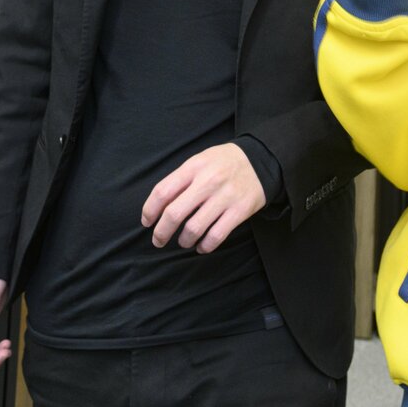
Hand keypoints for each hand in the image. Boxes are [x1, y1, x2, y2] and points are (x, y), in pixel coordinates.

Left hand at [142, 143, 266, 252]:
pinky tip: (201, 246)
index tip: (147, 222)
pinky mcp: (240, 210)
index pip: (162, 191)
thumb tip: (157, 207)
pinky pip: (216, 236)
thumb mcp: (199, 161)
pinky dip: (205, 246)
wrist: (260, 160)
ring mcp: (225, 196)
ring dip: (184, 241)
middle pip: (175, 213)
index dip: (150, 210)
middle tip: (158, 240)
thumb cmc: (223, 163)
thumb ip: (180, 180)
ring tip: (184, 241)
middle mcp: (208, 181)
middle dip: (162, 232)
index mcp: (194, 167)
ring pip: (194, 228)